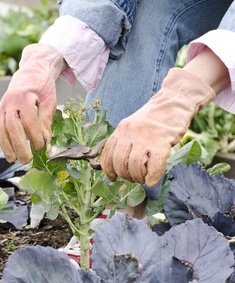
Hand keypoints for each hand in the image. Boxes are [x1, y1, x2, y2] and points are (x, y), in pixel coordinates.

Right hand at [0, 43, 63, 163]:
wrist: (31, 71)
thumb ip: (46, 120)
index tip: (41, 147)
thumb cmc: (43, 87)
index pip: (29, 121)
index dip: (34, 136)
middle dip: (18, 145)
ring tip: (12, 159)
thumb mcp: (49, 101)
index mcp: (25, 97)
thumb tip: (46, 140)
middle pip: (11, 126)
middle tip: (26, 160)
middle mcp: (10, 101)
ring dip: (4, 145)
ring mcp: (2, 105)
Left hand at [101, 68, 215, 186]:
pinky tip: (152, 181)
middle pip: (120, 163)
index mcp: (121, 130)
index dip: (108, 170)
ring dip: (138, 178)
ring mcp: (146, 137)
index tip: (113, 178)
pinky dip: (152, 176)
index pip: (108, 154)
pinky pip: (154, 165)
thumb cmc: (154, 118)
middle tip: (133, 179)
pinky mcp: (162, 141)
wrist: (174, 101)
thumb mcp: (133, 126)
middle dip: (126, 176)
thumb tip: (120, 165)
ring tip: (143, 179)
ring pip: (135, 166)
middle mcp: (130, 133)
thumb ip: (125, 141)